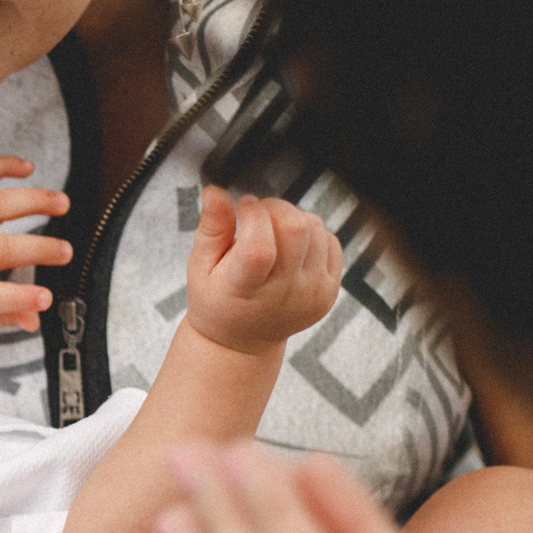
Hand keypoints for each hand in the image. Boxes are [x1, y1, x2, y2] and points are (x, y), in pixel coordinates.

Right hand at [183, 189, 341, 355]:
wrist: (242, 341)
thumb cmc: (216, 300)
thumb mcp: (200, 267)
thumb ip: (211, 228)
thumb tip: (215, 191)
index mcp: (245, 290)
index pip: (259, 246)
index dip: (252, 214)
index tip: (242, 207)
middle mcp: (284, 295)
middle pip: (296, 229)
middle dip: (275, 207)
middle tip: (258, 214)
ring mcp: (311, 294)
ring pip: (316, 228)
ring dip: (293, 218)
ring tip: (272, 232)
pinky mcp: (330, 291)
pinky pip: (331, 242)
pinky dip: (312, 234)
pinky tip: (291, 247)